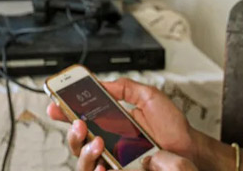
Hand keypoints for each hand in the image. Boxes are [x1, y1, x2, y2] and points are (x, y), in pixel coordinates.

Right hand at [47, 77, 198, 168]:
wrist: (188, 146)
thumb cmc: (171, 124)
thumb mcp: (148, 96)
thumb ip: (125, 87)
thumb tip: (102, 82)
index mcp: (110, 122)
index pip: (81, 117)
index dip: (64, 112)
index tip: (55, 104)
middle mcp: (108, 141)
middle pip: (76, 141)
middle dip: (71, 133)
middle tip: (78, 124)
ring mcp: (113, 159)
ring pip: (84, 161)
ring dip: (84, 151)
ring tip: (97, 142)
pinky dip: (98, 170)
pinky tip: (103, 165)